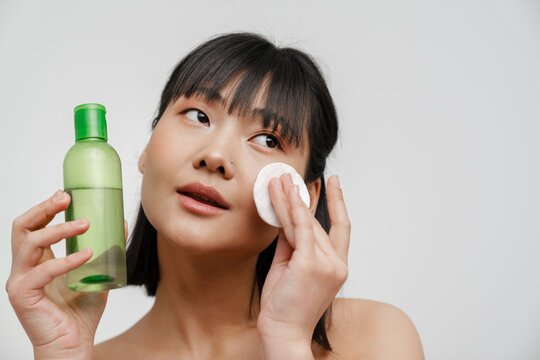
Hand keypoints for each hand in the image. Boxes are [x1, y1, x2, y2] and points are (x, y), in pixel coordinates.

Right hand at [5, 189, 127, 358]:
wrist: (74, 344)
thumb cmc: (81, 312)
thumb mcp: (98, 272)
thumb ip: (106, 249)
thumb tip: (121, 223)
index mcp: (37, 261)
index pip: (33, 226)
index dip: (46, 207)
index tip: (66, 194)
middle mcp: (24, 267)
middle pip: (23, 227)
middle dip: (44, 208)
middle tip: (67, 198)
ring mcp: (19, 281)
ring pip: (29, 243)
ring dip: (58, 229)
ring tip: (84, 223)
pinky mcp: (22, 295)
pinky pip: (42, 272)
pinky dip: (66, 260)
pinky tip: (87, 254)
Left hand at [257, 174, 350, 344]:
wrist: (282, 333)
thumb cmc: (285, 306)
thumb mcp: (290, 268)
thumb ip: (291, 243)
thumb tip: (284, 217)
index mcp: (337, 266)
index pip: (341, 227)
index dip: (338, 202)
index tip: (334, 182)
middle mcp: (337, 264)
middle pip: (316, 223)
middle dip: (299, 198)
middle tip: (286, 177)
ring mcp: (327, 265)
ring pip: (307, 223)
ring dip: (291, 198)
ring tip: (279, 179)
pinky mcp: (310, 265)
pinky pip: (300, 230)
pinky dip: (292, 210)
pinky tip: (283, 194)